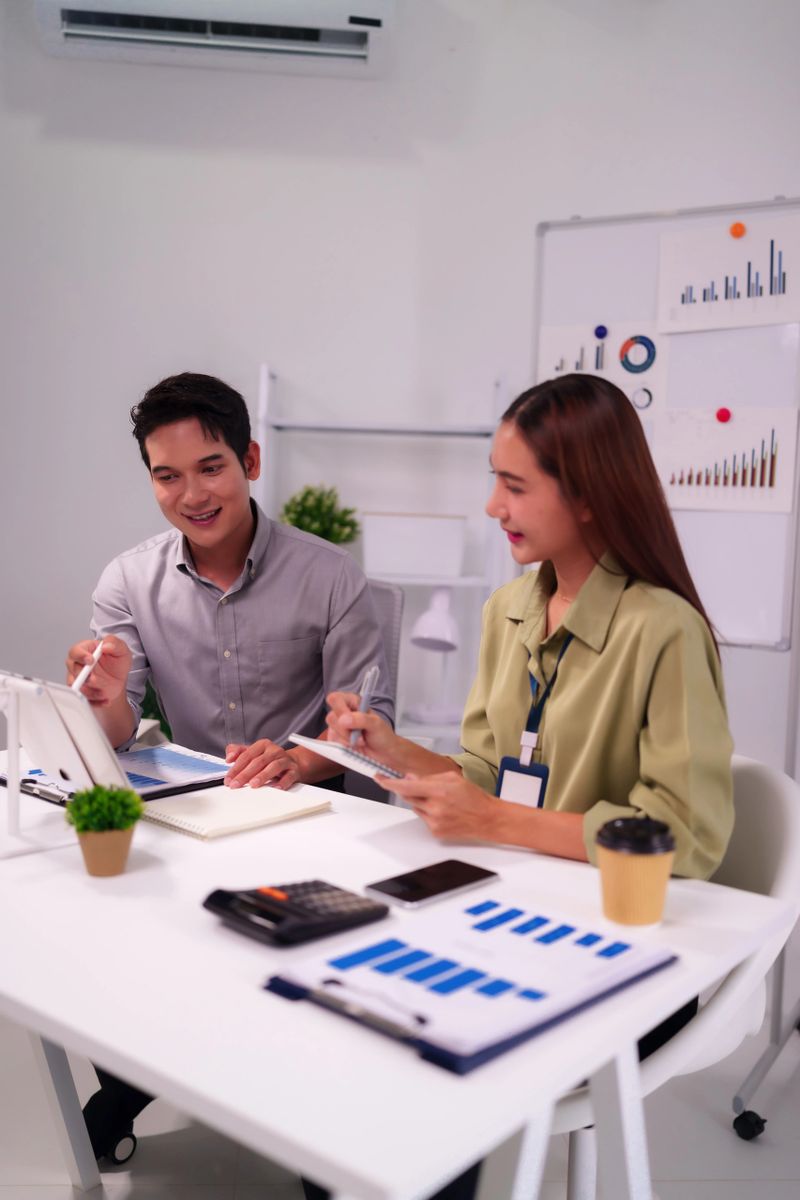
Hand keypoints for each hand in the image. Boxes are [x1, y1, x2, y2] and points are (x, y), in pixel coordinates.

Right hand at [65, 636, 130, 706]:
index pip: (75, 651)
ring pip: (77, 687)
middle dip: (83, 676)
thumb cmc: (116, 661)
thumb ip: (115, 643)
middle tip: (94, 679)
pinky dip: (96, 702)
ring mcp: (79, 679)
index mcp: (85, 650)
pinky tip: (106, 700)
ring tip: (104, 692)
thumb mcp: (121, 650)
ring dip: (90, 691)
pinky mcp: (83, 692)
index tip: (90, 660)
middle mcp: (78, 665)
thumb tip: (105, 645)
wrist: (120, 678)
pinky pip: (85, 700)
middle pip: (72, 670)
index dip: (80, 656)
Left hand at [224, 740, 299, 790]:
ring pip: (274, 766)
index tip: (229, 779)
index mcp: (262, 745)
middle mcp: (274, 751)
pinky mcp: (294, 770)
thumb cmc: (269, 760)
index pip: (247, 755)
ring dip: (263, 776)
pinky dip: (283, 782)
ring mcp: (285, 760)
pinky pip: (289, 776)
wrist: (293, 762)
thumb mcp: (253, 753)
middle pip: (258, 761)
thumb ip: (238, 752)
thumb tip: (229, 757)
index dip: (236, 768)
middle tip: (236, 784)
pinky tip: (275, 788)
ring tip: (253, 784)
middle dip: (245, 774)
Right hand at [325, 690, 398, 757]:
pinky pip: (332, 743)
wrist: (384, 753)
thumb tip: (343, 720)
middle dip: (346, 730)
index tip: (349, 720)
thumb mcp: (376, 724)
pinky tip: (354, 746)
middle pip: (331, 717)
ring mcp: (338, 727)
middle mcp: (343, 712)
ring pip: (331, 732)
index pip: (335, 699)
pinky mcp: (336, 740)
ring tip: (361, 741)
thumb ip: (361, 719)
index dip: (340, 709)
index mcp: (352, 702)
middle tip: (360, 735)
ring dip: (347, 740)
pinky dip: (344, 746)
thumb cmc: (382, 735)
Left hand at [383, 771, 502, 841]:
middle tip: (424, 788)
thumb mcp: (452, 779)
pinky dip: (428, 813)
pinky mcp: (435, 832)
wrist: (488, 819)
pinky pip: (423, 819)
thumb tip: (409, 777)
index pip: (406, 786)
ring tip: (442, 801)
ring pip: (415, 807)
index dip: (389, 782)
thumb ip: (428, 778)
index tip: (379, 778)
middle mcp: (434, 807)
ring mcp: (434, 821)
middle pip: (408, 797)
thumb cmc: (473, 797)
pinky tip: (445, 812)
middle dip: (411, 790)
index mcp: (439, 791)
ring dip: (422, 802)